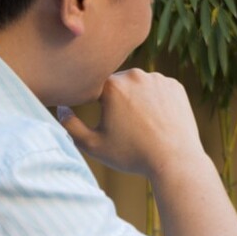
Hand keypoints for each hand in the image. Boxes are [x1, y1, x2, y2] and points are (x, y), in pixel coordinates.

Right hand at [58, 68, 205, 180]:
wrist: (175, 160)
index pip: (94, 86)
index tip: (103, 119)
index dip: (94, 102)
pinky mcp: (175, 86)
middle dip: (117, 100)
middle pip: (118, 84)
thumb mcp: (94, 145)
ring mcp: (158, 79)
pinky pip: (159, 89)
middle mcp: (135, 75)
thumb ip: (70, 126)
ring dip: (137, 97)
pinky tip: (158, 119)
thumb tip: (61, 108)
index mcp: (112, 85)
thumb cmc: (132, 154)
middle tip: (124, 125)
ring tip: (141, 123)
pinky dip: (156, 100)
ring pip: (139, 85)